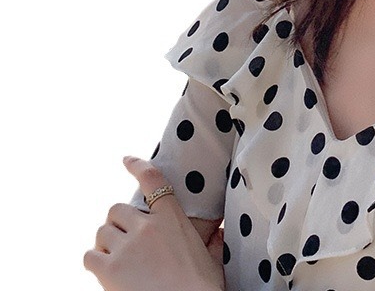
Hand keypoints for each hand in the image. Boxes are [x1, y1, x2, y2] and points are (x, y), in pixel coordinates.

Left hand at [84, 156, 225, 290]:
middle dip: (118, 223)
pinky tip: (104, 269)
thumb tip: (220, 235)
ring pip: (102, 232)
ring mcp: (127, 247)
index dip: (137, 166)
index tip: (126, 160)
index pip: (153, 180)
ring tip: (116, 258)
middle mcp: (147, 227)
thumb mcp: (213, 260)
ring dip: (106, 243)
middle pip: (117, 209)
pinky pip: (90, 256)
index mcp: (173, 219)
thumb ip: (214, 242)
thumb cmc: (202, 289)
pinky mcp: (109, 269)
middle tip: (124, 239)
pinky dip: (94, 260)